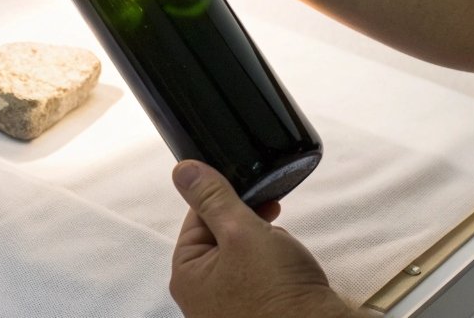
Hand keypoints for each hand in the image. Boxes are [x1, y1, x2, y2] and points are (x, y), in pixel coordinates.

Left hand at [170, 160, 354, 317]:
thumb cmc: (277, 292)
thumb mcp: (241, 233)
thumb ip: (212, 198)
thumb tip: (182, 170)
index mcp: (187, 275)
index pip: (197, 217)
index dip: (226, 199)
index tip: (254, 193)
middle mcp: (202, 294)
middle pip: (221, 235)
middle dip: (250, 225)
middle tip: (272, 225)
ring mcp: (229, 305)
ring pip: (245, 253)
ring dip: (266, 245)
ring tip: (283, 255)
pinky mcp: (256, 311)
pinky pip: (261, 275)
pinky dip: (276, 267)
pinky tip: (290, 270)